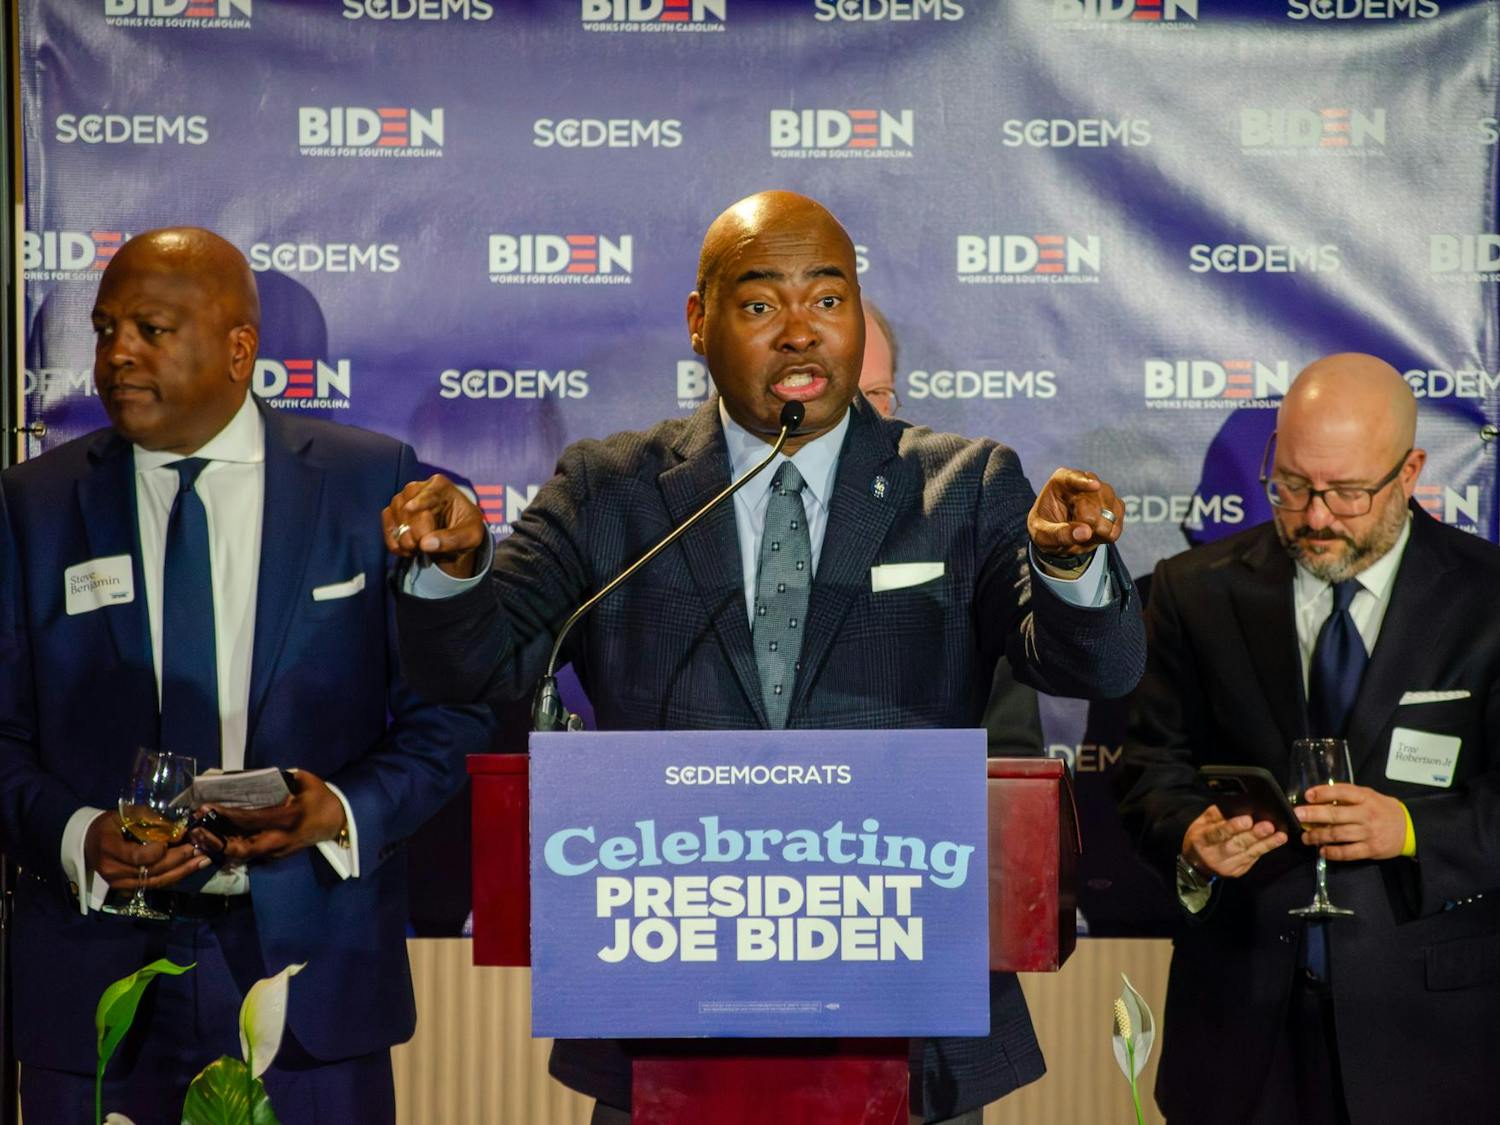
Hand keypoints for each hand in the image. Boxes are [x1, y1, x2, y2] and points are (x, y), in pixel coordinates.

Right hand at [85, 811, 210, 889]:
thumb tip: (177, 827)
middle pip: (150, 870)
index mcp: (109, 848)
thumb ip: (149, 819)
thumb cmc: (108, 825)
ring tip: (203, 861)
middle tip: (199, 849)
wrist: (88, 843)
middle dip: (178, 860)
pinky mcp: (126, 888)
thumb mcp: (124, 815)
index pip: (137, 857)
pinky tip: (190, 868)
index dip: (157, 852)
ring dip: (181, 872)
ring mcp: (119, 883)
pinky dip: (173, 877)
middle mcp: (113, 870)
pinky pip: (153, 885)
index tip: (175, 840)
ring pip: (155, 881)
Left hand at [198, 770, 347, 863]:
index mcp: (288, 818)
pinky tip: (217, 837)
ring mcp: (278, 850)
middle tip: (195, 829)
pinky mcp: (276, 854)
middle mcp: (280, 838)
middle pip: (241, 848)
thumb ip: (279, 778)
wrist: (337, 820)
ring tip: (200, 834)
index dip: (225, 815)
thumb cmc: (321, 797)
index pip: (250, 819)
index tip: (205, 808)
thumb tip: (249, 777)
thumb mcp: (304, 780)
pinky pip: (249, 852)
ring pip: (242, 854)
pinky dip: (232, 846)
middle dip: (215, 841)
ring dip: (220, 846)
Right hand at [382, 474, 485, 578]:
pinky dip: (395, 543)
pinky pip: (388, 527)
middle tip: (424, 548)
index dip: (420, 501)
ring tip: (419, 550)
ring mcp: (402, 499)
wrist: (454, 534)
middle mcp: (418, 488)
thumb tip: (425, 544)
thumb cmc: (466, 529)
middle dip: (416, 533)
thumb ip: (452, 539)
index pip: (429, 493)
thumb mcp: (470, 536)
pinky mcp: (392, 513)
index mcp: (441, 486)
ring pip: (396, 518)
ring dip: (405, 540)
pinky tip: (407, 551)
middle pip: (409, 510)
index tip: (410, 507)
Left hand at [1027, 468, 1123, 565]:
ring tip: (1085, 536)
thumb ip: (1060, 534)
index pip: (1073, 478)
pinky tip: (1097, 535)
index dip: (1084, 482)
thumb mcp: (1043, 536)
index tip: (1095, 486)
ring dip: (1101, 528)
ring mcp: (1100, 491)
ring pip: (1110, 506)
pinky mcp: (1113, 503)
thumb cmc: (1045, 531)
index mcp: (1060, 481)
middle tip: (1079, 535)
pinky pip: (1119, 515)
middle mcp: (1083, 481)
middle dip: (1090, 521)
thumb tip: (1086, 532)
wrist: (1057, 538)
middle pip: (1095, 498)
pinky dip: (1111, 530)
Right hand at [1181, 804, 1287, 878]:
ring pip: (1249, 853)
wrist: (1196, 864)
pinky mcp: (1238, 871)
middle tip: (1268, 826)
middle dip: (1254, 835)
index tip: (1247, 820)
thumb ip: (1216, 814)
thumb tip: (1235, 804)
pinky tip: (1276, 841)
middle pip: (1236, 845)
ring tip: (1280, 836)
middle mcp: (1214, 855)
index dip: (1233, 827)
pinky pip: (1253, 859)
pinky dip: (1265, 849)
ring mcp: (1227, 866)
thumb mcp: (1201, 823)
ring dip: (1266, 843)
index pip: (1218, 833)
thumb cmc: (1200, 838)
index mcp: (1201, 839)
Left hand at [1294, 783, 1406, 860]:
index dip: (1324, 792)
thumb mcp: (1369, 796)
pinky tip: (1322, 851)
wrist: (1410, 828)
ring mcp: (1369, 833)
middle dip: (1314, 815)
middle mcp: (1366, 815)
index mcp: (1366, 798)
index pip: (1343, 792)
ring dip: (1318, 836)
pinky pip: (1348, 852)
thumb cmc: (1383, 809)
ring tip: (1305, 837)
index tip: (1307, 796)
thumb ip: (1349, 796)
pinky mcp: (1371, 849)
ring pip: (1338, 835)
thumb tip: (1320, 797)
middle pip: (1336, 815)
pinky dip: (1333, 853)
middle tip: (1298, 816)